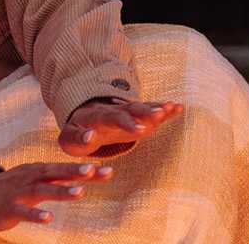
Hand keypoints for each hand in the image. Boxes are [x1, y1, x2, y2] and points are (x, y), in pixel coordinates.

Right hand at [0, 161, 111, 233]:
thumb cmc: (11, 187)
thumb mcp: (36, 178)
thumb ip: (60, 178)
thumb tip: (90, 174)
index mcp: (38, 171)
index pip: (65, 168)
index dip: (86, 169)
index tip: (108, 170)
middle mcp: (30, 178)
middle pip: (56, 173)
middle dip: (76, 172)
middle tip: (95, 171)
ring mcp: (19, 193)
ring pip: (42, 190)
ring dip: (62, 191)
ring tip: (81, 192)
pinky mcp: (7, 209)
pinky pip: (23, 212)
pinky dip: (36, 214)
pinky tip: (48, 218)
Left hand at [60, 99, 182, 156]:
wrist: (85, 121)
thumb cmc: (77, 134)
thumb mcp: (69, 140)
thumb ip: (78, 139)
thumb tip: (89, 137)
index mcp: (96, 116)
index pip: (110, 117)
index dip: (123, 123)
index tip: (136, 131)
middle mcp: (113, 110)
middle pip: (129, 109)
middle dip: (144, 113)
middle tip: (158, 117)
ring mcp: (126, 111)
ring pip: (141, 107)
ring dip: (155, 107)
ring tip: (171, 107)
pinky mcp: (137, 115)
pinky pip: (151, 109)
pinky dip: (164, 109)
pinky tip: (179, 108)